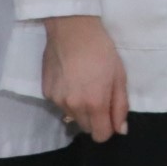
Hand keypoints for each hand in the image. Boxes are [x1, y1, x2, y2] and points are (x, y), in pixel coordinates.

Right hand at [43, 14, 131, 140]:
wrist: (72, 29)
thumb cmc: (101, 51)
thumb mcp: (119, 77)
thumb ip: (120, 106)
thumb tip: (120, 130)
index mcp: (94, 104)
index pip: (100, 136)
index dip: (108, 129)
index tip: (111, 115)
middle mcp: (73, 107)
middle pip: (86, 128)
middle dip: (95, 119)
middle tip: (99, 96)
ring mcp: (57, 100)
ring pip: (72, 117)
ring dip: (80, 109)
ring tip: (83, 85)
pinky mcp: (46, 92)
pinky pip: (60, 105)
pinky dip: (67, 98)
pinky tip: (70, 80)